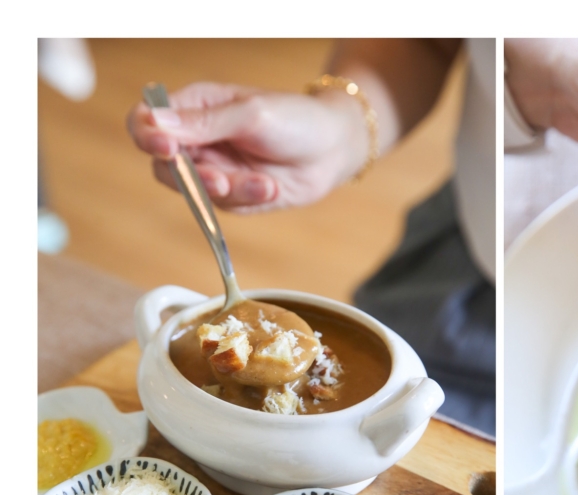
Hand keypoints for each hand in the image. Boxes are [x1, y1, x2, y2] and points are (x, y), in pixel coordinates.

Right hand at [126, 82, 369, 212]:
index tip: (164, 146)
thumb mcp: (251, 114)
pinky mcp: (234, 195)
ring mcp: (214, 169)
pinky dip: (248, 197)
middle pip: (162, 165)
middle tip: (219, 180)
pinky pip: (225, 206)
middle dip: (189, 176)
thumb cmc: (296, 119)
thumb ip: (204, 122)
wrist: (334, 149)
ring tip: (262, 183)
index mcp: (194, 107)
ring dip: (227, 190)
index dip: (146, 134)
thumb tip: (155, 122)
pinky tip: (272, 186)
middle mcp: (198, 140)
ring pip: (194, 191)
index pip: (145, 120)